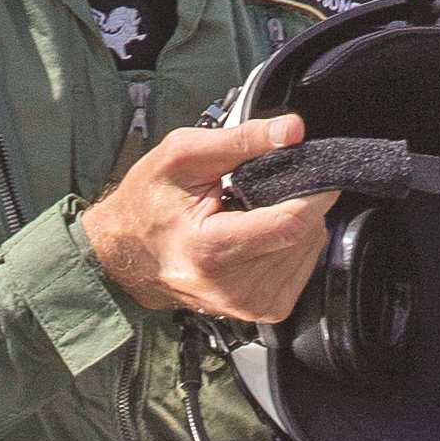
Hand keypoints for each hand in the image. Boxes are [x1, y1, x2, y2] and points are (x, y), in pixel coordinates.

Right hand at [82, 113, 332, 326]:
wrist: (124, 255)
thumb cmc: (148, 204)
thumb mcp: (183, 155)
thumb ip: (241, 140)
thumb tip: (292, 130)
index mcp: (210, 249)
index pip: (289, 224)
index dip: (313, 192)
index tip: (315, 170)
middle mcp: (232, 287)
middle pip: (304, 235)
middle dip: (300, 201)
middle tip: (269, 186)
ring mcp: (249, 304)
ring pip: (308, 250)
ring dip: (295, 222)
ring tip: (255, 212)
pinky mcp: (261, 310)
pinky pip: (302, 267)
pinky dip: (291, 244)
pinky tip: (262, 234)